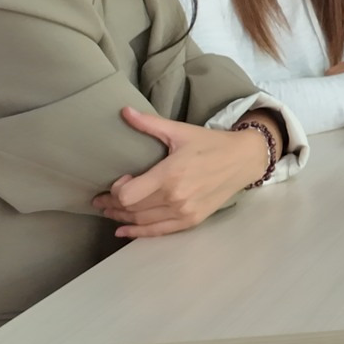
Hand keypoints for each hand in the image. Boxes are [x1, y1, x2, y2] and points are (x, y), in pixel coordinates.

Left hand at [92, 107, 271, 237]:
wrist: (243, 160)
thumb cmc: (211, 143)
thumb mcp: (180, 131)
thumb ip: (149, 124)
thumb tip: (123, 111)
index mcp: (170, 174)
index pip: (127, 195)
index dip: (116, 190)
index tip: (119, 180)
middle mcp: (175, 197)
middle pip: (131, 209)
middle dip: (111, 205)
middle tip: (100, 200)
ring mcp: (184, 211)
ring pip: (141, 221)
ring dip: (121, 218)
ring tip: (110, 211)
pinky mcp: (191, 220)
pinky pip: (158, 231)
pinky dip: (138, 232)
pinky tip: (124, 231)